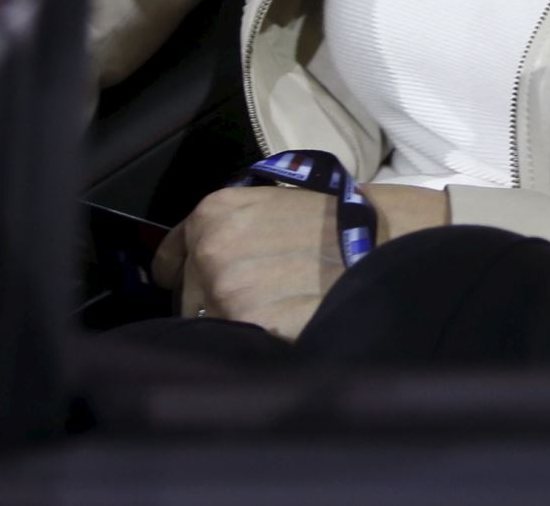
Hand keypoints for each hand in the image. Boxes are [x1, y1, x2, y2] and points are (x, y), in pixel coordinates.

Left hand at [154, 186, 337, 338]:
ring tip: (274, 311)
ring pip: (210, 323)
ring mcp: (226, 290)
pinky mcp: (249, 324)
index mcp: (211, 214)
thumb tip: (197, 267)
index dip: (184, 275)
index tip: (195, 286)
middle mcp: (209, 250)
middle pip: (187, 298)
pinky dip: (255, 340)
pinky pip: (238, 341)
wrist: (380, 241)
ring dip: (235, 322)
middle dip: (212, 301)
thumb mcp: (267, 207)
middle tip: (255, 299)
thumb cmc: (328, 223)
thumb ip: (227, 232)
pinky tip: (282, 324)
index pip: (169, 261)